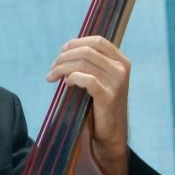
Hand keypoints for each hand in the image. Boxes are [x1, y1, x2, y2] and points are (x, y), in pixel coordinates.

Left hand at [46, 36, 129, 174]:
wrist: (111, 133)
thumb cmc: (101, 105)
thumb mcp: (101, 79)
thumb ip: (91, 64)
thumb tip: (66, 51)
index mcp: (121, 61)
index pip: (98, 41)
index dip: (77, 42)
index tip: (61, 50)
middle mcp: (121, 69)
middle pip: (87, 51)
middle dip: (64, 57)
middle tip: (52, 68)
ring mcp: (117, 83)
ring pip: (83, 64)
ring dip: (63, 68)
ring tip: (52, 76)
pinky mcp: (109, 97)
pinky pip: (87, 80)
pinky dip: (73, 78)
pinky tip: (66, 84)